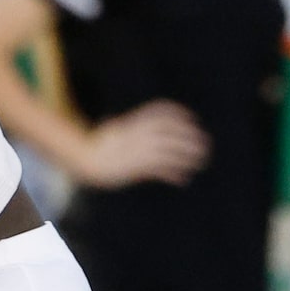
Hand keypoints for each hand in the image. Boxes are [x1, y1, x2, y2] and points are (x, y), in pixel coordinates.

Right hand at [74, 100, 207, 187]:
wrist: (85, 158)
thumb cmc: (94, 144)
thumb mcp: (112, 129)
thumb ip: (125, 126)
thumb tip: (118, 122)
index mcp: (135, 121)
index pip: (163, 112)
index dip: (180, 114)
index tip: (192, 119)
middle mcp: (140, 133)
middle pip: (172, 131)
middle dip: (190, 136)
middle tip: (204, 142)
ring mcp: (140, 149)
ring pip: (171, 149)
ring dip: (188, 154)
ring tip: (201, 159)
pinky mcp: (138, 165)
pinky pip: (161, 168)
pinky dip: (174, 173)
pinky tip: (184, 178)